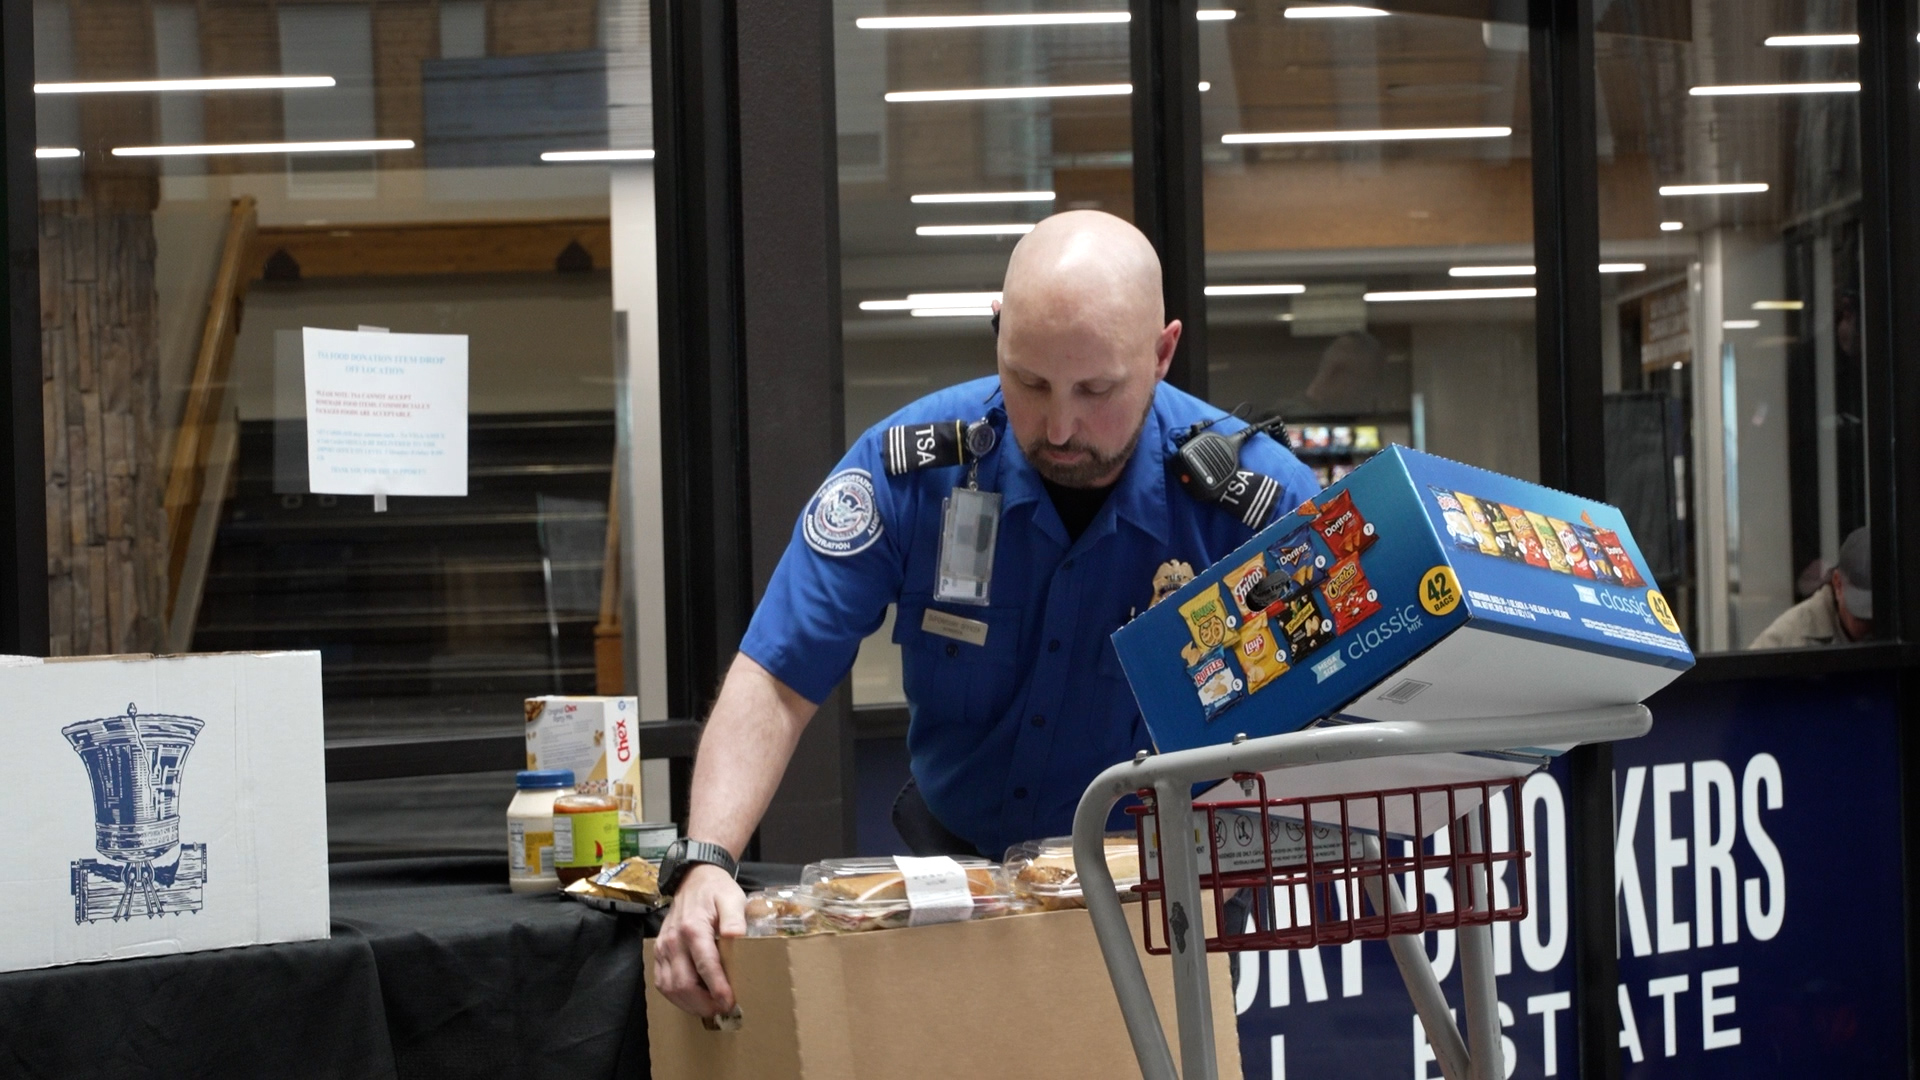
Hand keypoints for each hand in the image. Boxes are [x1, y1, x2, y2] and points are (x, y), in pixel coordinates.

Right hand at [653, 863, 747, 1016]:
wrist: (694, 879)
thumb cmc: (716, 891)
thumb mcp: (732, 898)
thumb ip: (735, 918)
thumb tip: (737, 937)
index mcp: (693, 928)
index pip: (705, 966)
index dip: (718, 988)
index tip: (730, 1003)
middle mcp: (673, 940)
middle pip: (683, 983)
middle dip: (704, 1003)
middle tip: (723, 1010)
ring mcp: (663, 947)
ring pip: (670, 987)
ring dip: (689, 1004)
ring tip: (710, 1009)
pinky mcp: (659, 953)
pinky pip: (662, 982)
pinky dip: (676, 997)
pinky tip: (693, 1000)